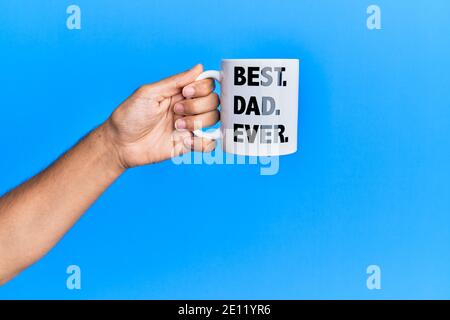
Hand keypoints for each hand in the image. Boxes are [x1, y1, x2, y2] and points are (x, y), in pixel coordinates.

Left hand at [101, 64, 218, 167]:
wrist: (120, 144)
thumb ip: (175, 81)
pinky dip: (203, 143)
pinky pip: (209, 144)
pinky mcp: (187, 144)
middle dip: (197, 106)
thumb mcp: (149, 93)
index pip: (206, 85)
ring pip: (213, 120)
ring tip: (176, 127)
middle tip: (175, 111)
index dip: (201, 88)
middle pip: (213, 101)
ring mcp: (189, 126)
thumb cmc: (129, 116)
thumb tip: (199, 67)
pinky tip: (186, 142)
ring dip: (197, 122)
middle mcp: (187, 108)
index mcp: (179, 93)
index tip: (184, 93)